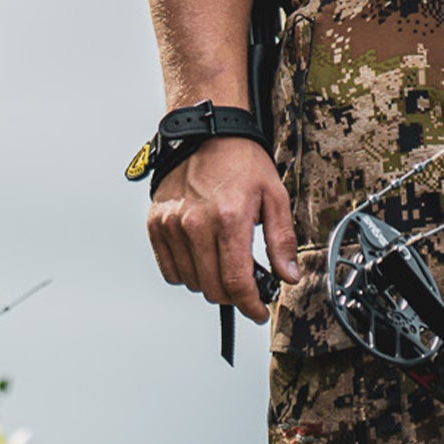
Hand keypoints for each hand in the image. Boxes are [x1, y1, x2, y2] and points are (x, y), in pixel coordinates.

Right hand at [146, 136, 301, 322]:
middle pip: (213, 289)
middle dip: (234, 295)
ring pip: (191, 282)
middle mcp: (196, 224)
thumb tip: (288, 276)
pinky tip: (201, 255)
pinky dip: (187, 272)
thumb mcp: (274, 195)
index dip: (250, 305)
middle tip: (246, 283)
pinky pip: (169, 269)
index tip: (258, 311)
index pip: (237, 283)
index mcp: (229, 218)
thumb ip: (281, 239)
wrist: (206, 132)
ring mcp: (172, 225)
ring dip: (210, 282)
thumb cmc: (242, 161)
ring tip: (223, 260)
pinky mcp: (156, 223)